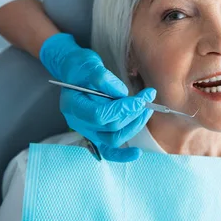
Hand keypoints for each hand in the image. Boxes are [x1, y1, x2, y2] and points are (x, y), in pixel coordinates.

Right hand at [40, 33, 155, 161]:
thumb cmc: (80, 67)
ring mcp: (87, 131)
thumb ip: (103, 79)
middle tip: (147, 98)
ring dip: (134, 126)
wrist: (74, 71)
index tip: (141, 99)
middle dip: (133, 114)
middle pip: (110, 128)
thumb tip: (123, 95)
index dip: (123, 109)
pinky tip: (137, 153)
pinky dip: (122, 155)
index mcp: (73, 106)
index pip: (100, 115)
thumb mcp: (90, 65)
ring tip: (146, 109)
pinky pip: (108, 150)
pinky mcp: (96, 134)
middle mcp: (79, 123)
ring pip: (113, 139)